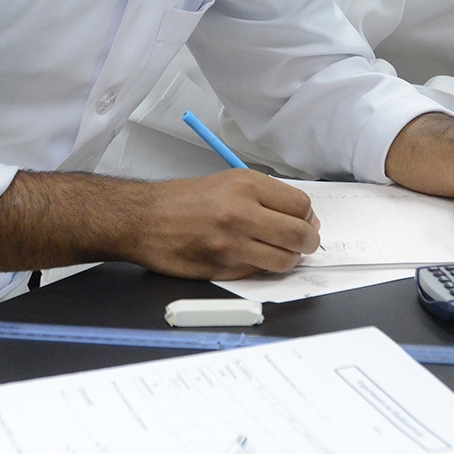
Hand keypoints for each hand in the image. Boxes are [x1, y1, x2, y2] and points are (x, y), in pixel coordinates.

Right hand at [131, 171, 318, 278]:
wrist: (144, 219)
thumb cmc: (183, 200)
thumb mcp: (228, 182)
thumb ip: (265, 196)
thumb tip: (301, 217)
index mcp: (246, 185)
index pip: (301, 205)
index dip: (308, 217)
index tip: (305, 222)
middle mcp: (242, 212)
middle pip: (300, 234)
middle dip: (309, 242)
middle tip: (304, 243)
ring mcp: (232, 243)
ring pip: (285, 260)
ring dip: (289, 260)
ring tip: (281, 254)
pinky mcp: (223, 267)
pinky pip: (259, 272)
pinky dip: (262, 268)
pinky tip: (252, 258)